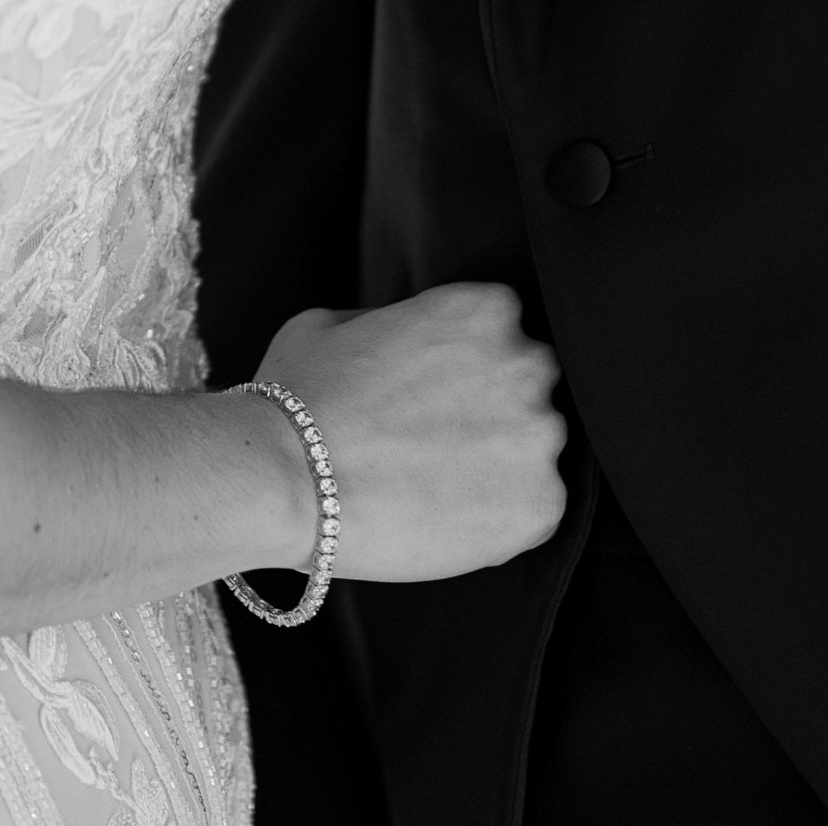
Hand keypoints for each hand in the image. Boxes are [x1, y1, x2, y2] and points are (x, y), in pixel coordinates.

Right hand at [254, 284, 567, 580]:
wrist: (286, 480)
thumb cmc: (298, 396)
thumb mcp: (337, 323)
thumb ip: (396, 321)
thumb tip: (409, 338)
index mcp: (484, 308)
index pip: (503, 327)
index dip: (469, 361)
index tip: (439, 389)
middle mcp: (526, 362)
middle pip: (530, 384)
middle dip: (495, 407)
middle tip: (440, 440)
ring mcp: (539, 437)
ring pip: (536, 449)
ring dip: (502, 464)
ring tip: (440, 487)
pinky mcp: (540, 506)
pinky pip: (538, 510)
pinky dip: (503, 520)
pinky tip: (449, 519)